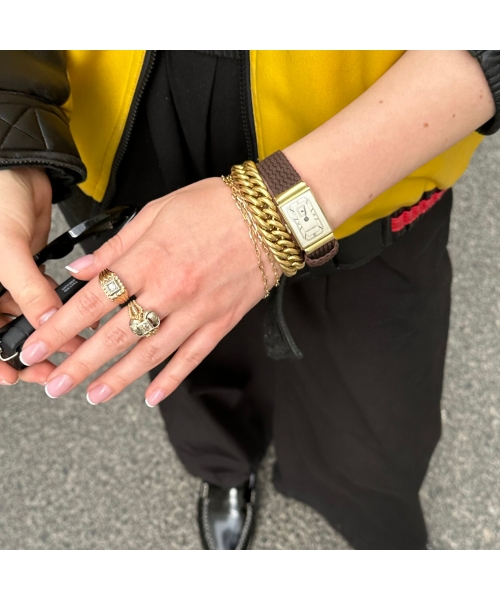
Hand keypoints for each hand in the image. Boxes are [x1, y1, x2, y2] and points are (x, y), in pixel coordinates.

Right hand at [0, 168, 82, 385]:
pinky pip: (40, 301)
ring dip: (48, 333)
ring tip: (72, 345)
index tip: (14, 376)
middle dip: (29, 351)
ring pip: (25, 321)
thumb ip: (28, 289)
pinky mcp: (29, 274)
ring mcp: (7, 283)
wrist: (17, 171)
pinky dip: (56, 311)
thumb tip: (47, 324)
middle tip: (52, 366)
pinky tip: (73, 319)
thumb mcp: (7, 248)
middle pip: (3, 333)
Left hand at [19, 177, 279, 404]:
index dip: (60, 327)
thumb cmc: (215, 206)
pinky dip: (171, 379)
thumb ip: (116, 246)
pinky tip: (152, 396)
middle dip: (79, 363)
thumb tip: (81, 269)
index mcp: (148, 260)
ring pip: (150, 353)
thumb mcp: (156, 212)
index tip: (39, 345)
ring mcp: (196, 311)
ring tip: (93, 395)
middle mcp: (169, 290)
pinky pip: (192, 357)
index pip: (92, 301)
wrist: (270, 215)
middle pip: (114, 335)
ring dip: (118, 378)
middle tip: (55, 384)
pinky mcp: (220, 322)